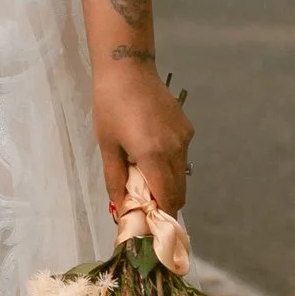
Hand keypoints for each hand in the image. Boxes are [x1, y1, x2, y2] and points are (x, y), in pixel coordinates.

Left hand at [94, 55, 191, 224]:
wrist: (128, 68)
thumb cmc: (110, 106)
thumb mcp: (107, 146)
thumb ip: (115, 180)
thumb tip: (121, 210)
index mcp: (154, 156)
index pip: (168, 199)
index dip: (161, 218)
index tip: (150, 226)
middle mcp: (175, 150)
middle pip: (179, 192)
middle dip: (164, 205)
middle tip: (144, 206)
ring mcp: (185, 138)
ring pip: (182, 175)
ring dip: (167, 184)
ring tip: (143, 177)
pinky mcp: (187, 128)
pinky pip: (182, 157)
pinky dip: (170, 165)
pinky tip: (150, 154)